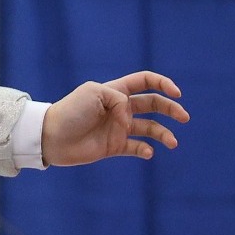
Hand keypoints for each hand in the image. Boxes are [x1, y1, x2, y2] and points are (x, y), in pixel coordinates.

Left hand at [41, 71, 188, 165]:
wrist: (50, 137)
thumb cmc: (69, 111)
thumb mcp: (95, 93)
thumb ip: (119, 99)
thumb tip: (130, 117)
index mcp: (115, 91)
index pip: (144, 81)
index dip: (163, 84)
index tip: (177, 93)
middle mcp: (119, 109)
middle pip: (153, 104)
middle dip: (171, 109)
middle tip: (184, 117)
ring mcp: (117, 128)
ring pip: (150, 128)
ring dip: (164, 134)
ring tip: (172, 142)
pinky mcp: (113, 146)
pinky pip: (137, 148)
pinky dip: (146, 150)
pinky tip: (147, 152)